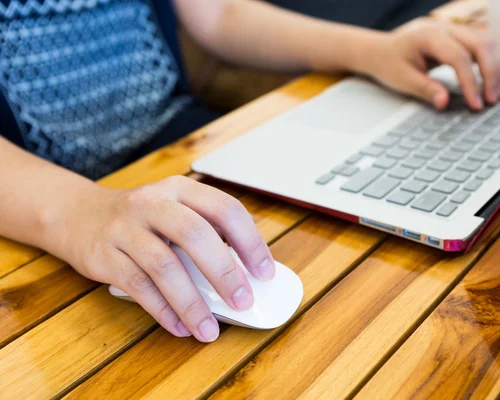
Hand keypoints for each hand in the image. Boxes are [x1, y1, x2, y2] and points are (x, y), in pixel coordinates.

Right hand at [52, 176, 274, 342]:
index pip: (224, 208)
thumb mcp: (174, 210)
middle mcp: (152, 202)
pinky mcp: (104, 255)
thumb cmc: (141, 219)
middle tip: (243, 302)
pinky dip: (162, 310)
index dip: (249, 241)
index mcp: (180, 189)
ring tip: (209, 329)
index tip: (264, 273)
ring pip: (164, 266)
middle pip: (194, 234)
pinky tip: (180, 326)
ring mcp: (125, 228)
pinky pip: (138, 287)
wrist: (77, 215)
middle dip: (223, 271)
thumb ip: (206, 234)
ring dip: (191, 302)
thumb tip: (245, 276)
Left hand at [357, 18, 499, 110]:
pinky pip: (482, 47)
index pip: (459, 57)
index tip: (475, 104)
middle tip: (491, 101)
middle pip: (481, 44)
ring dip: (495, 69)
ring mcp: (454, 30)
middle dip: (491, 73)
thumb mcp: (402, 79)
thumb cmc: (389, 63)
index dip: (470, 82)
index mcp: (428, 36)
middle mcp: (446, 28)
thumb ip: (424, 89)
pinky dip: (490, 65)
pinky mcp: (459, 38)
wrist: (381, 50)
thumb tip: (444, 103)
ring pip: (487, 43)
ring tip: (495, 95)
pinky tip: (491, 85)